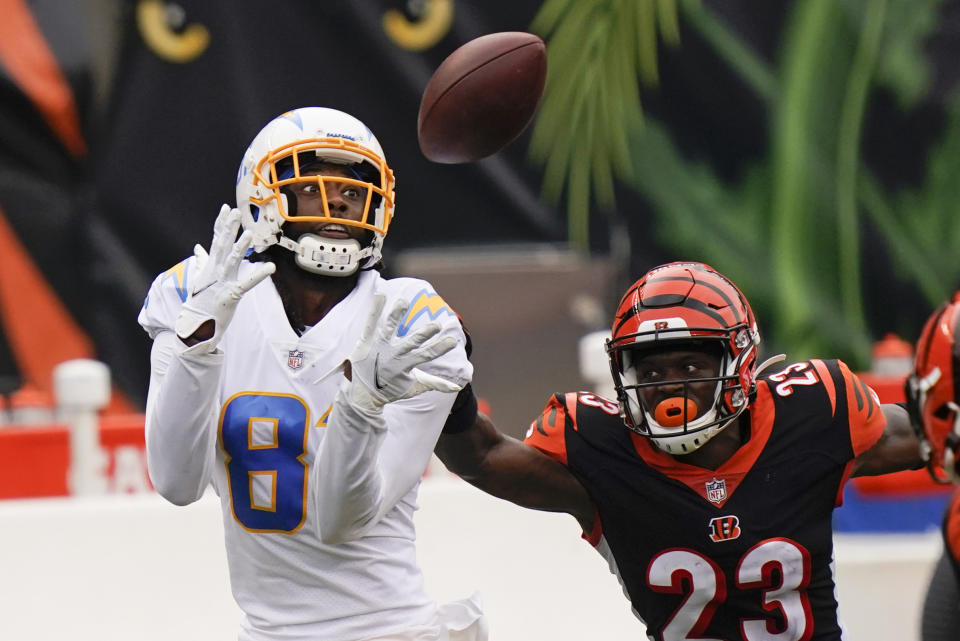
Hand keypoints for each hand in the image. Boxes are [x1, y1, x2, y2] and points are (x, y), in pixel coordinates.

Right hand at [175, 204, 274, 353]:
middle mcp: (215, 271)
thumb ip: (202, 261)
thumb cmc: (199, 302)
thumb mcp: (199, 278)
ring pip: (232, 260)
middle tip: (235, 212)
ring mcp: (222, 282)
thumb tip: (198, 247)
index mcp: (210, 266)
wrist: (194, 325)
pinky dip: (259, 275)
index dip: (221, 223)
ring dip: (241, 247)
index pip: (216, 240)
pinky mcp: (231, 295)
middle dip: (229, 228)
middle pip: (223, 245)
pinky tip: (270, 267)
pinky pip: (247, 283)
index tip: (226, 208)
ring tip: (250, 233)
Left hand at [345, 294, 462, 410]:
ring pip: (389, 329)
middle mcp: (392, 356)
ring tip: (403, 302)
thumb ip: (434, 384)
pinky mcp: (365, 342)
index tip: (453, 340)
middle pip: (411, 342)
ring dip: (396, 315)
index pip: (426, 355)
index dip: (439, 348)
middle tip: (436, 324)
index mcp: (405, 366)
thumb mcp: (412, 388)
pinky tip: (380, 295)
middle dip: (424, 334)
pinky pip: (370, 324)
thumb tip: (457, 386)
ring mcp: (378, 348)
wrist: (360, 395)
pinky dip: (375, 310)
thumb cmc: (388, 390)